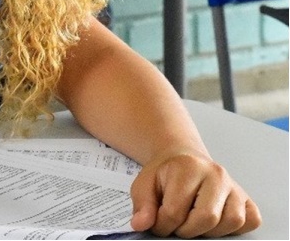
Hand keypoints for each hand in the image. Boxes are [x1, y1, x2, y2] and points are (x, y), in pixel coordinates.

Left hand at [130, 150, 260, 237]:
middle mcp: (216, 175)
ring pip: (231, 221)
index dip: (163, 225)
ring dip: (210, 231)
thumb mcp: (144, 184)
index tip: (158, 224)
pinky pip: (250, 221)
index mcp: (188, 168)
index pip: (176, 210)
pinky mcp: (247, 199)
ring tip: (193, 222)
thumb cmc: (166, 174)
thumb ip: (142, 204)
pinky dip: (233, 228)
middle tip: (176, 225)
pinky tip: (214, 222)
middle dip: (186, 230)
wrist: (184, 160)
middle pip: (207, 218)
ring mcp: (234, 187)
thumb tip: (141, 224)